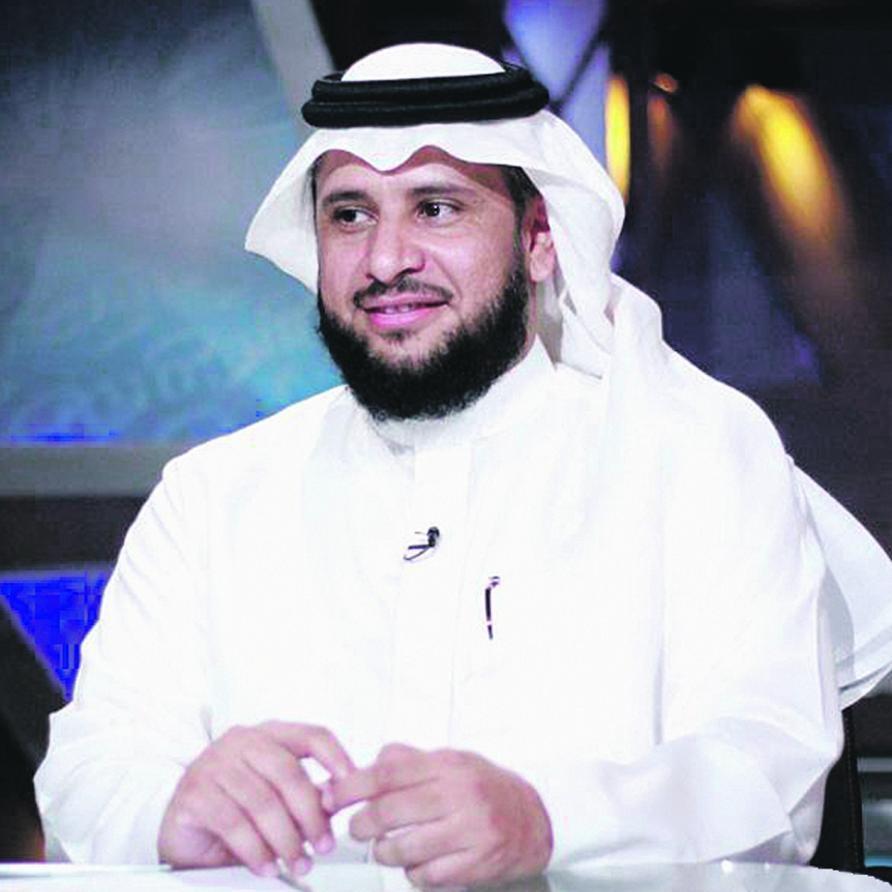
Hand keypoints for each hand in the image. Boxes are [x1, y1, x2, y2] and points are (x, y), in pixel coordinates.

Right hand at [158, 721, 352, 877]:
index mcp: (269, 735)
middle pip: (288, 773)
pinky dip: (255, 850)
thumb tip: (336, 802)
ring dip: (285, 840)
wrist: (183, 829)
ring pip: (263, 802)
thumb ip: (306, 794)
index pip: (311, 735)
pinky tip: (267, 866)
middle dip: (310, 815)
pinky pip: (233, 824)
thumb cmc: (235, 807)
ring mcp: (214, 763)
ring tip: (297, 862)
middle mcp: (242, 741)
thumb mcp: (276, 796)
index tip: (350, 784)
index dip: (335, 757)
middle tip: (322, 845)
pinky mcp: (194, 793)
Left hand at [324, 743, 551, 886]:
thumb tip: (369, 761)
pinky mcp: (475, 864)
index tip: (330, 796)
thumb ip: (411, 759)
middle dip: (361, 824)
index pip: (388, 773)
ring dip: (383, 852)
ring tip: (384, 847)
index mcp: (448, 766)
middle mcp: (458, 795)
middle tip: (356, 828)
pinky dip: (412, 873)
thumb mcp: (452, 760)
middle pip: (389, 811)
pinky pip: (425, 876)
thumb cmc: (486, 787)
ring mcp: (469, 831)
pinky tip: (417, 863)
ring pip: (403, 848)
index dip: (352, 786)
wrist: (538, 818)